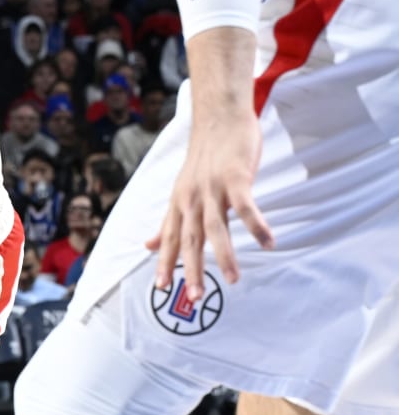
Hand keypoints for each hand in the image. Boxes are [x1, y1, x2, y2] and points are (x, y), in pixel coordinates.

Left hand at [146, 108, 273, 287]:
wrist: (219, 118)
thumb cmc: (205, 158)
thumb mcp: (181, 191)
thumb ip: (168, 221)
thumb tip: (147, 245)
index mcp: (179, 203)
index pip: (169, 238)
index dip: (164, 262)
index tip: (161, 288)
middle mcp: (191, 198)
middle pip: (190, 239)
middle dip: (191, 269)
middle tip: (194, 296)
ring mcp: (212, 188)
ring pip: (216, 228)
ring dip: (225, 255)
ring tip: (234, 279)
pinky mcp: (235, 177)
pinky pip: (246, 207)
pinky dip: (256, 225)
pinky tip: (268, 242)